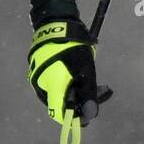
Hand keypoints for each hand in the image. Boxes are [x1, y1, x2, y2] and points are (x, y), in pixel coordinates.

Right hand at [26, 18, 112, 143]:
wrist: (56, 24)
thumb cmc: (73, 47)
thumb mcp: (86, 70)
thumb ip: (88, 93)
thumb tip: (89, 115)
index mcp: (52, 87)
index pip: (59, 114)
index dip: (73, 118)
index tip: (89, 115)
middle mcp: (41, 86)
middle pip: (62, 103)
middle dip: (83, 101)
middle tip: (103, 91)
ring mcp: (39, 77)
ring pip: (60, 93)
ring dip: (79, 92)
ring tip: (98, 83)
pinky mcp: (41, 70)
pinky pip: (55, 83)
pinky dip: (70, 83)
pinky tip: (84, 77)